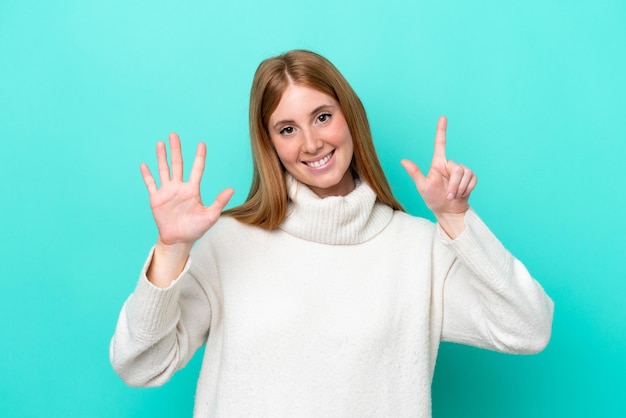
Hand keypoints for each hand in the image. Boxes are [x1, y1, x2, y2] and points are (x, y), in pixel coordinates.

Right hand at [140, 133, 233, 248]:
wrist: (179, 240)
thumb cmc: (196, 229)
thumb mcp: (211, 216)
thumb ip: (220, 202)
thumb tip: (232, 189)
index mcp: (193, 190)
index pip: (197, 169)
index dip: (199, 157)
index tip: (201, 144)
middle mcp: (180, 188)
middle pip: (177, 164)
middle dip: (176, 150)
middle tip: (174, 134)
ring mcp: (167, 192)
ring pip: (164, 170)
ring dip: (161, 157)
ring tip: (160, 143)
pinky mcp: (156, 199)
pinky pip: (151, 184)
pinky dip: (147, 175)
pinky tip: (144, 165)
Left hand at [401, 116, 476, 236]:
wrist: (449, 211)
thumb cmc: (434, 199)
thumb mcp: (423, 187)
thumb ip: (415, 173)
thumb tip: (403, 161)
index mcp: (437, 164)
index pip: (440, 144)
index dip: (441, 131)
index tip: (443, 117)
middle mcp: (450, 165)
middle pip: (457, 167)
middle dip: (454, 183)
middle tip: (449, 194)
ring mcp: (461, 171)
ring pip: (466, 173)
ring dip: (460, 188)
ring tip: (454, 195)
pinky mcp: (470, 177)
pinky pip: (473, 179)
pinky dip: (468, 189)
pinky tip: (462, 194)